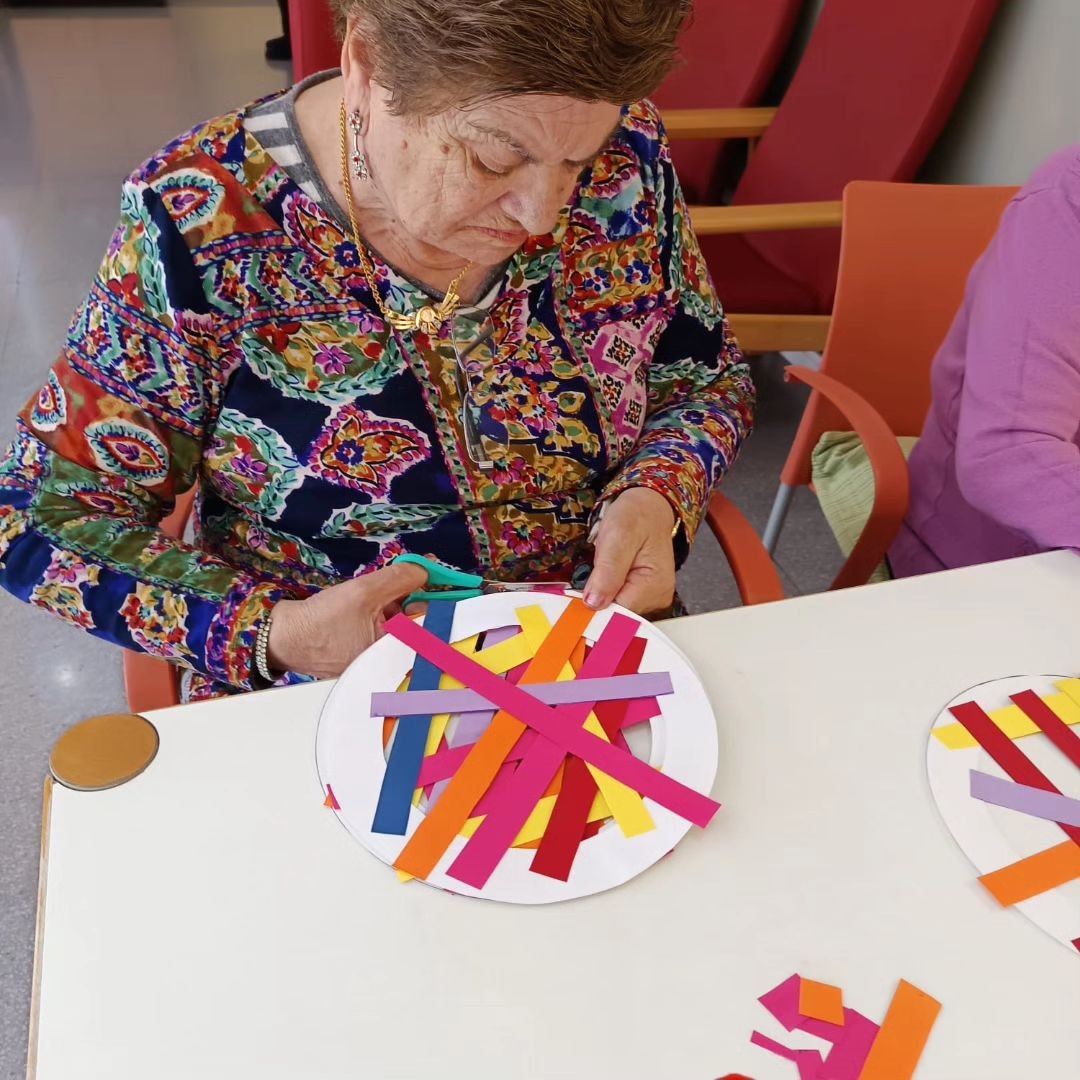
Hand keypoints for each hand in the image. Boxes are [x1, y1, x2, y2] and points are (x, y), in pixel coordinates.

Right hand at [266, 561, 428, 679]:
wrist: (283, 639)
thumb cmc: (320, 622)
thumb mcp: (364, 591)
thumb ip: (400, 578)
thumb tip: (426, 569)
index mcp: (395, 650)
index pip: (432, 621)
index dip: (433, 596)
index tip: (430, 576)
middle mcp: (390, 657)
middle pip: (416, 620)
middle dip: (408, 597)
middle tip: (396, 582)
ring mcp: (376, 656)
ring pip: (397, 621)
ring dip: (391, 603)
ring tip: (368, 596)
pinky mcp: (364, 651)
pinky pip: (382, 626)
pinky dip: (378, 612)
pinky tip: (359, 606)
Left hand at [583, 488, 677, 615]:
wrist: (647, 508)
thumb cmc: (636, 516)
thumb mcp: (617, 537)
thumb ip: (607, 572)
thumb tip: (594, 603)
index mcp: (654, 587)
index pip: (618, 613)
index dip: (594, 606)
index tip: (575, 598)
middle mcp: (657, 598)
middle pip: (617, 614)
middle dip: (596, 600)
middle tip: (587, 577)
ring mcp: (651, 598)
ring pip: (615, 609)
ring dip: (600, 595)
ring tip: (599, 572)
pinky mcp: (642, 594)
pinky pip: (618, 601)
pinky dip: (605, 593)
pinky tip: (604, 579)